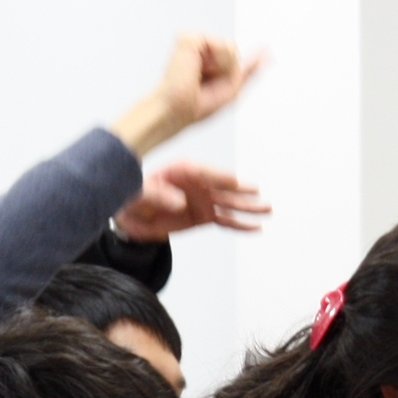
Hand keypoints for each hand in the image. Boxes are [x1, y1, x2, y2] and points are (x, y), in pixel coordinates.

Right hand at [108, 34, 264, 155]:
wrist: (176, 109)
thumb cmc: (198, 105)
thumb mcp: (233, 88)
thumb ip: (251, 69)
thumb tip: (269, 54)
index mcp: (209, 62)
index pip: (233, 54)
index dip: (242, 63)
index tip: (239, 70)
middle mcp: (200, 50)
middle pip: (234, 50)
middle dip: (229, 70)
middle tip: (208, 83)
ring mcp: (193, 42)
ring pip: (229, 47)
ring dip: (221, 67)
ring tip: (200, 76)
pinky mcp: (187, 38)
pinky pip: (217, 43)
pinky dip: (214, 61)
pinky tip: (196, 68)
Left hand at [112, 161, 270, 243]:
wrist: (130, 214)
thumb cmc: (132, 198)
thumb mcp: (138, 194)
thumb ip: (157, 195)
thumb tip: (179, 202)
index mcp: (179, 170)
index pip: (202, 171)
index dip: (217, 176)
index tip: (232, 182)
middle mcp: (196, 183)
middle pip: (221, 186)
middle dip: (239, 190)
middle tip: (256, 192)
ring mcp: (203, 199)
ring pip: (229, 204)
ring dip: (248, 207)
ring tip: (267, 209)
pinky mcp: (204, 215)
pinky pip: (226, 220)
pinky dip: (241, 224)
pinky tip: (256, 227)